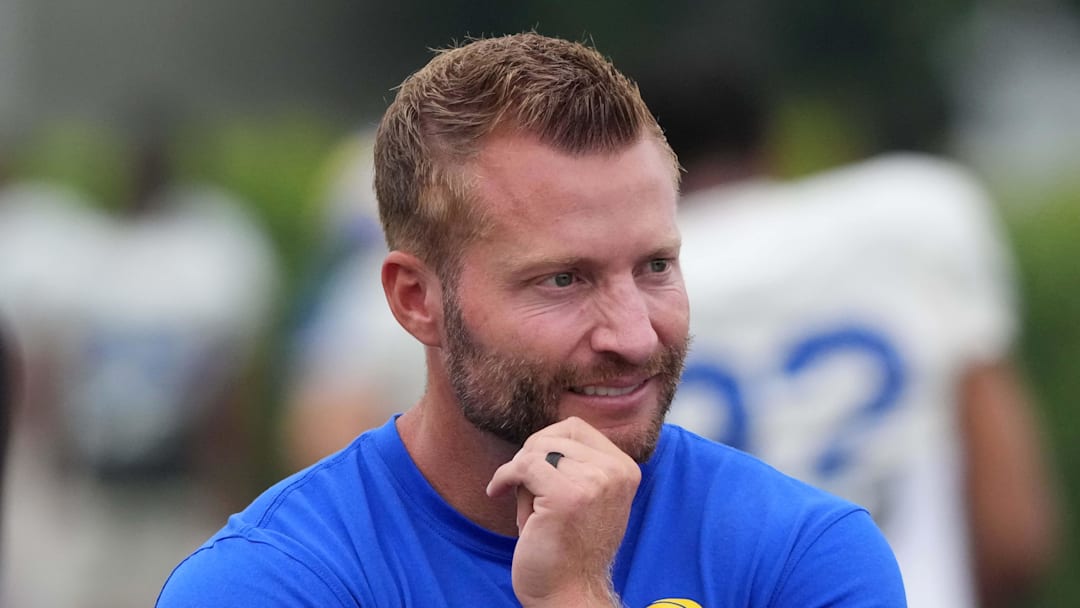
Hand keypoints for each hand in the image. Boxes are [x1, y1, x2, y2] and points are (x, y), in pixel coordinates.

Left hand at [486, 417, 640, 606]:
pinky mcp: (567, 496)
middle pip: (556, 434)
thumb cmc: (568, 547)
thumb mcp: (586, 496)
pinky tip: (496, 493)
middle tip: (520, 484)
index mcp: (625, 469)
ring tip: (521, 501)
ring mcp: (594, 483)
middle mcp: (616, 473)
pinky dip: (503, 477)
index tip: (531, 466)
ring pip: (538, 449)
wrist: (569, 594)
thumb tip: (538, 436)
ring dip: (520, 472)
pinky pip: (523, 466)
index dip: (546, 442)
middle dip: (531, 455)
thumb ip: (574, 464)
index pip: (577, 428)